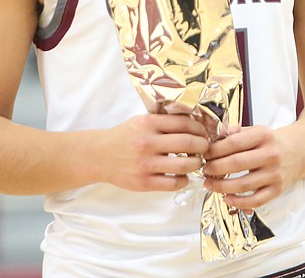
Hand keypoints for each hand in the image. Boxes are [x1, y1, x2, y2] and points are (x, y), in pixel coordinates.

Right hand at [94, 113, 209, 192]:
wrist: (99, 155)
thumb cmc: (125, 137)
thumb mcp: (142, 121)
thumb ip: (164, 122)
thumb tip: (195, 125)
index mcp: (148, 123)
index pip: (185, 124)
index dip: (200, 129)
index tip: (204, 133)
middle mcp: (147, 142)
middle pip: (189, 144)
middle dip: (203, 146)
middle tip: (205, 148)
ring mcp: (145, 164)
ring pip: (184, 165)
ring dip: (196, 164)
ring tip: (195, 162)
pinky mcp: (143, 183)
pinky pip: (173, 184)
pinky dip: (183, 180)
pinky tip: (182, 176)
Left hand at [202, 125, 297, 210]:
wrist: (297, 152)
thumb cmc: (271, 142)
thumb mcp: (256, 130)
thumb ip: (235, 133)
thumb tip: (213, 139)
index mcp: (264, 136)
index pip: (233, 143)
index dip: (215, 150)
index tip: (205, 154)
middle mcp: (271, 155)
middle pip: (236, 163)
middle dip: (215, 168)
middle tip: (205, 169)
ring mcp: (275, 174)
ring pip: (243, 185)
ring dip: (222, 186)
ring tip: (210, 184)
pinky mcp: (277, 190)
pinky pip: (255, 201)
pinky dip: (238, 202)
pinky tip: (226, 198)